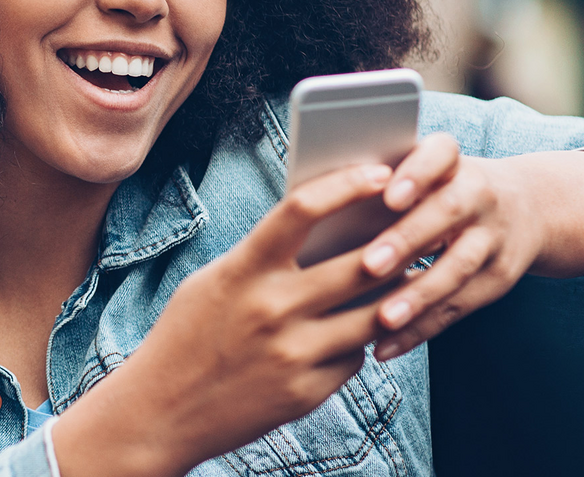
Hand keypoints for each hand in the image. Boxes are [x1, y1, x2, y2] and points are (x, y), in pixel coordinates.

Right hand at [53, 163, 397, 476]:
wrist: (160, 411)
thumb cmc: (188, 333)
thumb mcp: (216, 281)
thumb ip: (264, 257)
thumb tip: (325, 230)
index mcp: (243, 269)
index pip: (302, 209)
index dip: (347, 185)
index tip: (380, 173)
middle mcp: (271, 308)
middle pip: (361, 264)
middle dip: (400, 245)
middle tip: (423, 230)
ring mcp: (292, 353)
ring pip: (374, 315)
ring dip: (397, 296)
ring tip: (414, 278)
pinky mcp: (306, 393)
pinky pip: (354, 357)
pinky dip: (359, 341)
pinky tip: (358, 332)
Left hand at [360, 134, 583, 360]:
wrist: (527, 206)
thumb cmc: (438, 186)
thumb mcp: (422, 170)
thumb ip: (377, 181)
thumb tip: (311, 200)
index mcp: (452, 160)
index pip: (441, 154)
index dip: (417, 173)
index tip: (389, 196)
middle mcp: (479, 193)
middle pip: (447, 212)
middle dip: (408, 239)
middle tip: (370, 264)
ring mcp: (494, 237)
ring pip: (456, 267)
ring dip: (417, 295)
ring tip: (381, 318)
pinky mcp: (498, 278)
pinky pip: (457, 307)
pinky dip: (419, 329)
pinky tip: (384, 346)